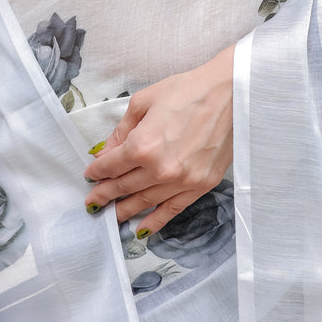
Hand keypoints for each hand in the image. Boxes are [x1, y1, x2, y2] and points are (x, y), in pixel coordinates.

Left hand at [83, 45, 233, 236]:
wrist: (231, 94)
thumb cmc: (188, 90)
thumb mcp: (144, 101)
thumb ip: (122, 130)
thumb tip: (107, 150)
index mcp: (142, 145)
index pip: (110, 166)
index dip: (96, 170)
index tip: (90, 174)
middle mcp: (160, 168)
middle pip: (123, 186)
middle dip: (104, 194)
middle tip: (92, 201)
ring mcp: (181, 181)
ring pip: (144, 202)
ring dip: (124, 210)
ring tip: (110, 215)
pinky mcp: (200, 186)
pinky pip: (172, 210)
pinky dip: (154, 221)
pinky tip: (140, 230)